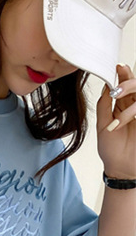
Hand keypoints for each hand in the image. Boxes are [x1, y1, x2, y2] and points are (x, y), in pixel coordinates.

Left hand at [97, 63, 135, 179]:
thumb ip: (104, 108)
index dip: (124, 74)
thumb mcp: (103, 127)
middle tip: (117, 90)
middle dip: (128, 82)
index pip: (126, 86)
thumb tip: (105, 88)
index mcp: (123, 107)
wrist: (121, 169)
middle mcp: (135, 107)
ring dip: (130, 100)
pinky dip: (133, 111)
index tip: (118, 66)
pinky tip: (121, 120)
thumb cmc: (111, 150)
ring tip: (118, 104)